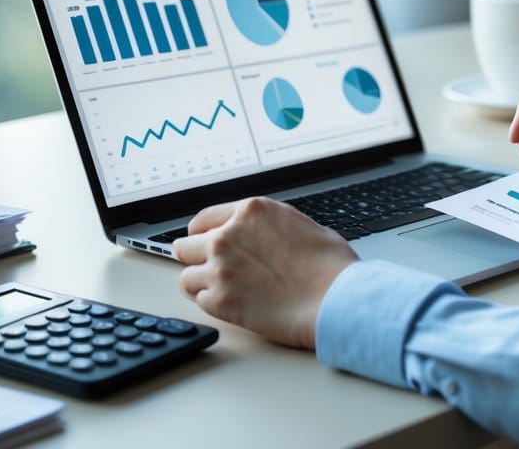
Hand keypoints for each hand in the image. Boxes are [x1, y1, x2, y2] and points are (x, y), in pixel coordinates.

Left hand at [173, 197, 358, 349]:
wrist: (334, 299)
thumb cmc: (330, 266)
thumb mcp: (302, 225)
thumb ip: (272, 226)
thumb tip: (267, 234)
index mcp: (251, 212)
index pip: (203, 219)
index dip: (202, 235)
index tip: (203, 244)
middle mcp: (228, 235)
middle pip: (185, 246)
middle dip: (196, 259)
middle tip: (208, 270)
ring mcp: (220, 268)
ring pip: (186, 277)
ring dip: (201, 284)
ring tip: (222, 292)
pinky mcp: (220, 300)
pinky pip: (200, 301)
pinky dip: (212, 305)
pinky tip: (232, 306)